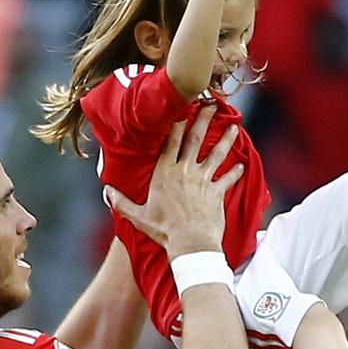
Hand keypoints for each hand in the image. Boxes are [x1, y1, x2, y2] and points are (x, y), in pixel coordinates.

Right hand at [107, 106, 242, 256]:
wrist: (190, 243)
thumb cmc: (164, 230)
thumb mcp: (137, 216)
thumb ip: (121, 202)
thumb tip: (106, 192)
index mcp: (165, 173)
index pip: (170, 141)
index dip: (176, 123)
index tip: (182, 106)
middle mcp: (185, 171)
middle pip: (195, 140)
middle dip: (203, 120)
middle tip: (210, 105)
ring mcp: (203, 181)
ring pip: (216, 154)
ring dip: (226, 140)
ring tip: (234, 127)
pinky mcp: (217, 193)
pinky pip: (228, 179)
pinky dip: (235, 172)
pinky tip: (241, 165)